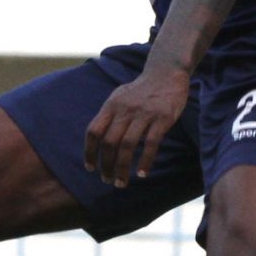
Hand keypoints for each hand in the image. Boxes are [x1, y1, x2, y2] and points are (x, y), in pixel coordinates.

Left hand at [83, 65, 190, 187]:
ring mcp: (144, 113)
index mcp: (111, 105)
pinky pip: (151, 143)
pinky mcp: (162, 118)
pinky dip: (145, 161)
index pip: (93, 131)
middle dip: (106, 165)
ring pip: (127, 146)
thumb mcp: (119, 96)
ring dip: (122, 168)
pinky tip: (142, 173)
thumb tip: (96, 138)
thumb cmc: (141, 89)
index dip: (89, 152)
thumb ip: (109, 115)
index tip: (90, 168)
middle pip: (109, 142)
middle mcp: (124, 110)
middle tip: (107, 180)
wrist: (166, 72)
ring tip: (121, 182)